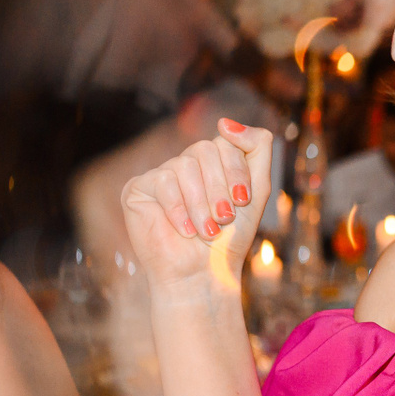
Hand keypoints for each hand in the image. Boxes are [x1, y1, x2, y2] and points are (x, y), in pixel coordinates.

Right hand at [121, 120, 273, 290]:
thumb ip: (257, 148)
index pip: (225, 142)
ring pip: (185, 165)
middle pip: (205, 150)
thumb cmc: (230, 238)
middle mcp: (185, 164)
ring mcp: (161, 174)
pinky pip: (162, 181)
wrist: (204, 274)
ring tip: (207, 230)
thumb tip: (223, 121)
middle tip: (224, 218)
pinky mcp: (138, 188)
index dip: (236, 171)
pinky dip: (179, 209)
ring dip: (202, 203)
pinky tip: (187, 230)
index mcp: (212, 162)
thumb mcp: (256, 190)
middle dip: (220, 188)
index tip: (242, 201)